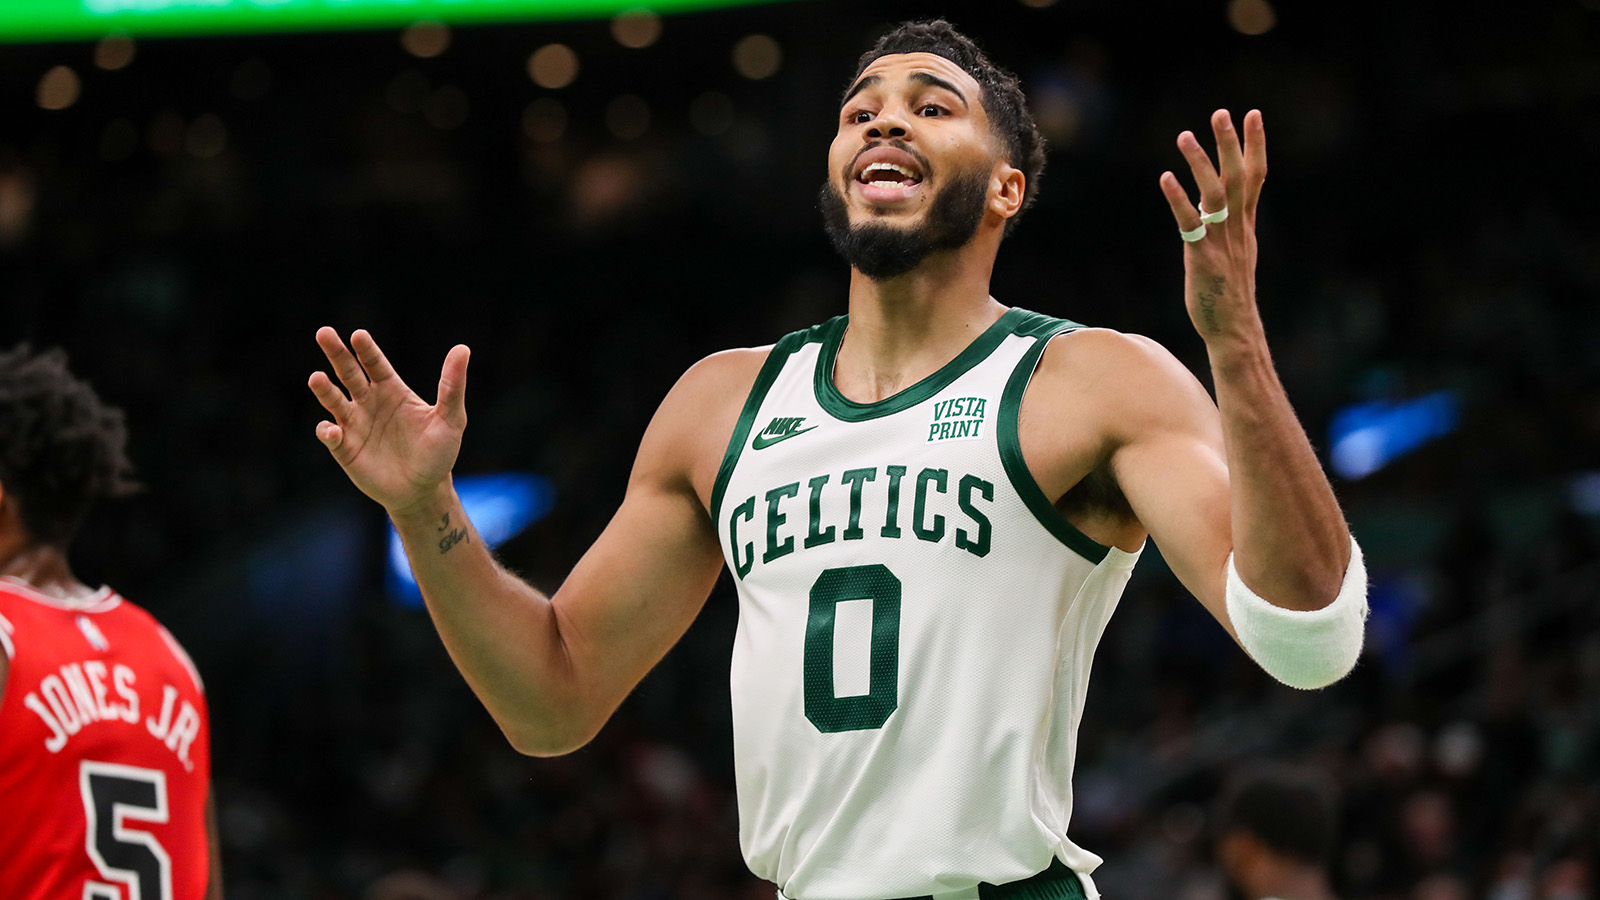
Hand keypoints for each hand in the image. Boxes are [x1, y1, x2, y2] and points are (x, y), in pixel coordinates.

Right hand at [309, 327, 469, 514]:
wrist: (423, 491)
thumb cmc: (438, 454)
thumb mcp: (451, 419)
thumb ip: (452, 385)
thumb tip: (463, 348)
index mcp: (392, 391)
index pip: (376, 364)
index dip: (366, 350)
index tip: (358, 335)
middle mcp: (369, 402)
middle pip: (349, 373)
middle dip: (336, 354)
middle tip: (324, 333)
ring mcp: (354, 424)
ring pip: (333, 400)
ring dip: (324, 389)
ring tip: (316, 378)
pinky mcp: (345, 448)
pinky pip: (330, 435)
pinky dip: (328, 431)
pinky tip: (333, 429)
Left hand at [1159, 109, 1267, 345]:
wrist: (1233, 328)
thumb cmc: (1228, 291)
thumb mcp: (1235, 251)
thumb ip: (1226, 223)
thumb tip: (1213, 200)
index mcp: (1246, 225)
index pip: (1257, 176)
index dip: (1255, 145)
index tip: (1253, 114)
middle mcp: (1237, 228)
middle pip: (1239, 177)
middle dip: (1231, 144)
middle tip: (1222, 112)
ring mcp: (1221, 242)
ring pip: (1215, 195)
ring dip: (1201, 164)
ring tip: (1185, 136)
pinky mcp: (1202, 258)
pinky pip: (1190, 224)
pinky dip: (1178, 200)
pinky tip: (1166, 178)